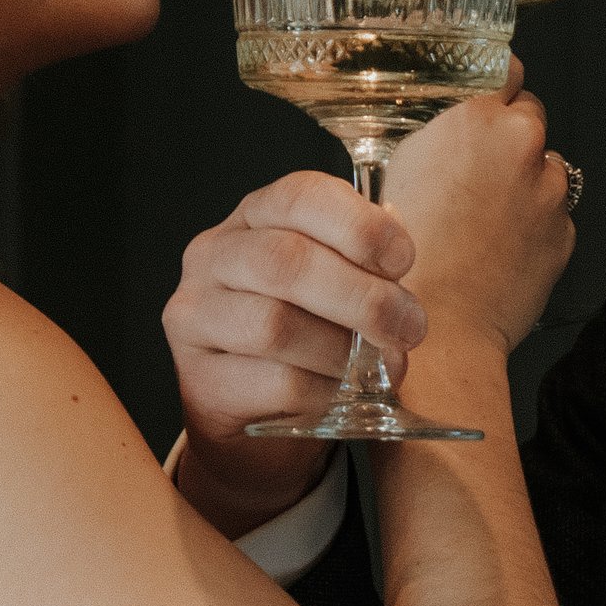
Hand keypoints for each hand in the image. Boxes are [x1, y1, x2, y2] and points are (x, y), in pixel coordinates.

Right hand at [164, 168, 425, 534]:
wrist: (251, 410)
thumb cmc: (303, 333)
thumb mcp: (333, 282)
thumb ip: (365, 262)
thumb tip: (396, 256)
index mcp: (253, 216)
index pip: (299, 196)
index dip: (359, 224)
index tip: (403, 260)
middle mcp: (213, 256)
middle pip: (286, 262)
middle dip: (362, 296)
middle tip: (409, 326)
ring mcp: (196, 316)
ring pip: (275, 325)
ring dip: (343, 349)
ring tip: (379, 366)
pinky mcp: (199, 377)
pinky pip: (276, 382)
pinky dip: (325, 390)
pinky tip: (342, 393)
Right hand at [374, 74, 574, 365]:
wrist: (435, 330)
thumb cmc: (400, 259)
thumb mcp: (394, 171)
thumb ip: (434, 136)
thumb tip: (449, 127)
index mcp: (477, 119)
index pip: (505, 72)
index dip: (491, 89)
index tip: (486, 99)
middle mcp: (522, 146)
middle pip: (527, 118)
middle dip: (506, 140)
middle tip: (468, 176)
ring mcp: (549, 192)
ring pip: (542, 169)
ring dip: (521, 185)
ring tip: (478, 221)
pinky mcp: (564, 234)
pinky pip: (550, 215)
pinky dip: (531, 226)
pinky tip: (495, 249)